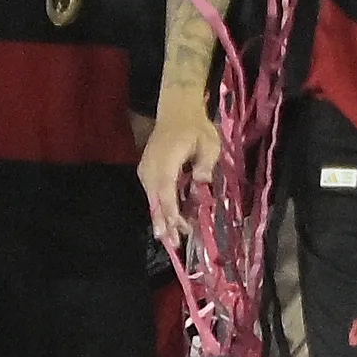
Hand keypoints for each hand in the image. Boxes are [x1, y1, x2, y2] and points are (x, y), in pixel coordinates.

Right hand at [137, 95, 221, 253]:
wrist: (177, 112)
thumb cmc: (196, 128)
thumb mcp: (209, 143)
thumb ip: (205, 164)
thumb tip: (201, 183)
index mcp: (166, 160)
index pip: (166, 189)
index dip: (171, 210)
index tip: (177, 226)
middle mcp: (151, 168)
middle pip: (155, 200)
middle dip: (164, 223)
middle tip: (173, 244)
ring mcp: (147, 170)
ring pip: (152, 200)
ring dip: (162, 219)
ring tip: (171, 240)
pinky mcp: (148, 172)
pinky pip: (153, 194)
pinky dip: (160, 209)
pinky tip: (168, 222)